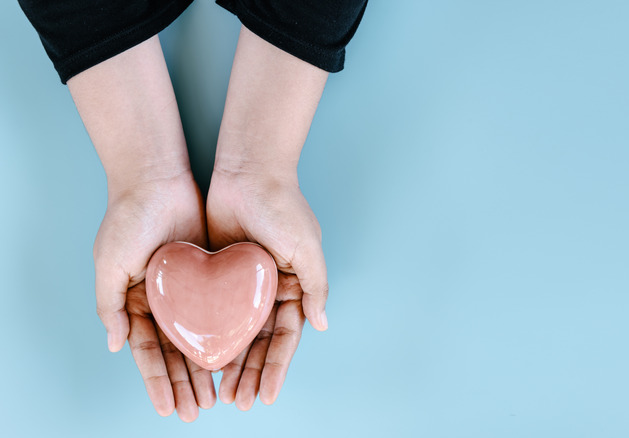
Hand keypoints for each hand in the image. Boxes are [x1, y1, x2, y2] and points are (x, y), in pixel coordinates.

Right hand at [94, 173, 215, 420]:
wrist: (157, 177)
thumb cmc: (127, 219)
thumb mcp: (109, 263)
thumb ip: (109, 305)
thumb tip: (116, 346)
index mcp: (135, 302)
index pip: (148, 352)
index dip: (158, 381)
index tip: (167, 408)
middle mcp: (162, 300)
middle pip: (176, 350)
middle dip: (185, 382)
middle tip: (197, 411)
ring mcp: (188, 288)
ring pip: (200, 335)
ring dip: (207, 366)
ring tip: (217, 396)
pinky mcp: (211, 272)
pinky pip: (221, 308)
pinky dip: (226, 333)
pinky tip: (235, 356)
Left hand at [206, 169, 328, 408]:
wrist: (248, 170)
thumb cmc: (283, 206)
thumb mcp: (308, 247)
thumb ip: (316, 286)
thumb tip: (322, 325)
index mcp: (294, 287)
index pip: (286, 337)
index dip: (276, 368)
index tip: (265, 396)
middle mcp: (269, 290)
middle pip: (259, 342)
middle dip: (250, 374)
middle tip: (237, 402)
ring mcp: (242, 284)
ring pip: (234, 333)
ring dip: (229, 363)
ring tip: (219, 393)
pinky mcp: (216, 274)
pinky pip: (211, 311)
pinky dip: (208, 335)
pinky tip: (199, 359)